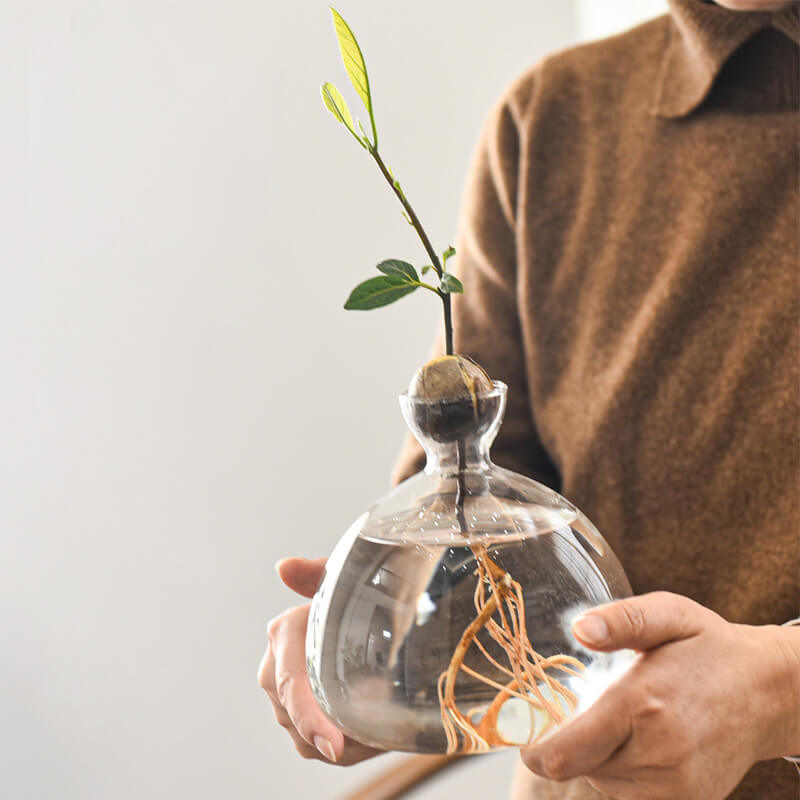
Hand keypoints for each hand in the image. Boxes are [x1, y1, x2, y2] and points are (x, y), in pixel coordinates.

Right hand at [258, 557, 383, 765]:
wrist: (383, 607)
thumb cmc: (365, 590)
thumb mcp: (350, 579)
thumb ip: (319, 573)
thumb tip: (285, 568)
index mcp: (285, 632)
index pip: (290, 683)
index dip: (308, 717)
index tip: (333, 744)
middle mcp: (275, 666)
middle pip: (297, 718)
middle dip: (336, 734)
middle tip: (380, 732)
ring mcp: (284, 695)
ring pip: (305, 740)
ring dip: (344, 743)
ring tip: (381, 727)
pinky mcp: (297, 717)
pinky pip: (313, 747)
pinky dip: (343, 748)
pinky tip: (369, 732)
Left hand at [520, 592, 799, 799]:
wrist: (769, 690)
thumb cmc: (710, 646)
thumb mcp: (669, 613)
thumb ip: (623, 619)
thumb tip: (579, 629)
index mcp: (644, 703)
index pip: (566, 751)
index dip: (535, 747)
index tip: (524, 733)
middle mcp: (661, 752)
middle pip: (579, 768)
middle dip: (565, 745)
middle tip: (571, 715)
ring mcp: (678, 784)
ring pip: (604, 784)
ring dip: (595, 759)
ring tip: (613, 723)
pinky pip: (632, 797)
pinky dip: (621, 775)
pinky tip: (634, 743)